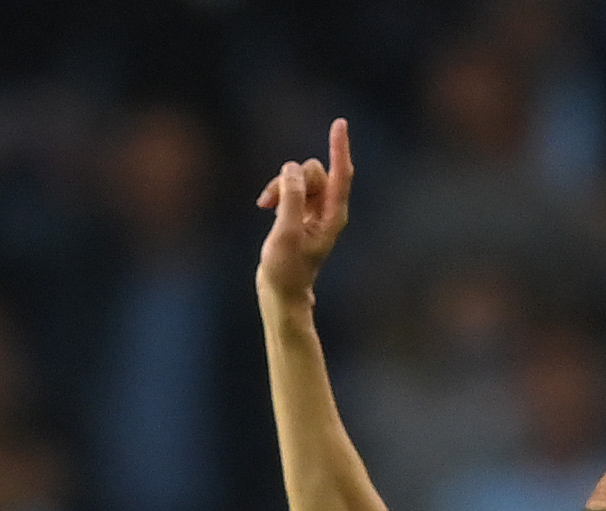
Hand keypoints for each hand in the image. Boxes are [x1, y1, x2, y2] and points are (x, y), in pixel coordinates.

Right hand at [255, 117, 352, 307]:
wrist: (281, 293)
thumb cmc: (286, 270)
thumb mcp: (286, 233)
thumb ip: (291, 198)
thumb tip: (292, 168)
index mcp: (333, 216)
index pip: (341, 174)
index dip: (339, 148)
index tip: (339, 123)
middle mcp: (328, 210)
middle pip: (314, 171)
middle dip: (291, 178)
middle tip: (271, 202)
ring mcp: (314, 210)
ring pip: (299, 177)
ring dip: (280, 186)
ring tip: (265, 206)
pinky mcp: (300, 212)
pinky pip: (290, 187)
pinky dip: (277, 191)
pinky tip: (264, 205)